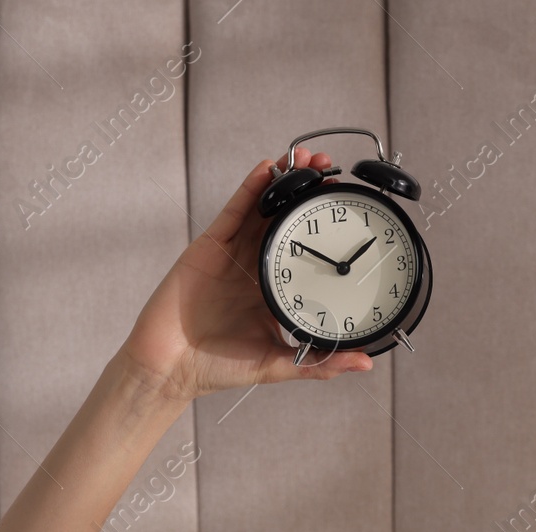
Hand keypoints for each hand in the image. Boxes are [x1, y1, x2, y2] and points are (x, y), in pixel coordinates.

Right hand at [122, 146, 373, 401]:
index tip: (347, 209)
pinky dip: (250, 188)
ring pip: (262, 209)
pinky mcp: (209, 246)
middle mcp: (254, 267)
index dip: (322, 228)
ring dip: (284, 181)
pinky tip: (268, 169)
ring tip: (307, 159)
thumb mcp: (279, 365)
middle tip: (331, 170)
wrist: (171, 368)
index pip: (303, 251)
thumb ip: (321, 363)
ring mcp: (231, 254)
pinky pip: (233, 211)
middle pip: (285, 220)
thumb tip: (365, 363)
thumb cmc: (218, 368)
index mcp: (272, 290)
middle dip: (307, 193)